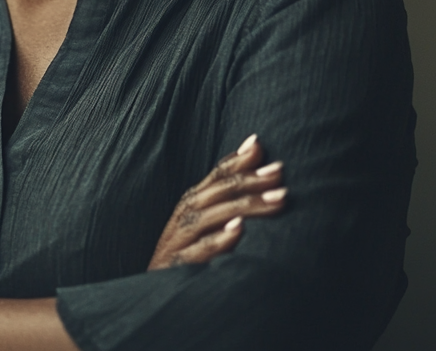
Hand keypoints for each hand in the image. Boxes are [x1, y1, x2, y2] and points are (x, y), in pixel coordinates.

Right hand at [147, 134, 286, 269]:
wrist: (156, 288)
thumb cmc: (188, 249)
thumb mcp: (205, 218)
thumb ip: (226, 189)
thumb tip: (256, 148)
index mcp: (193, 200)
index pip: (218, 175)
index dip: (242, 162)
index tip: (268, 154)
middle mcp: (186, 214)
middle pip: (219, 191)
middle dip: (251, 181)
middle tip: (279, 174)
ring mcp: (180, 238)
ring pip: (213, 215)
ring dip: (245, 205)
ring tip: (275, 200)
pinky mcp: (178, 264)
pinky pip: (199, 249)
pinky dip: (219, 239)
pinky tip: (239, 230)